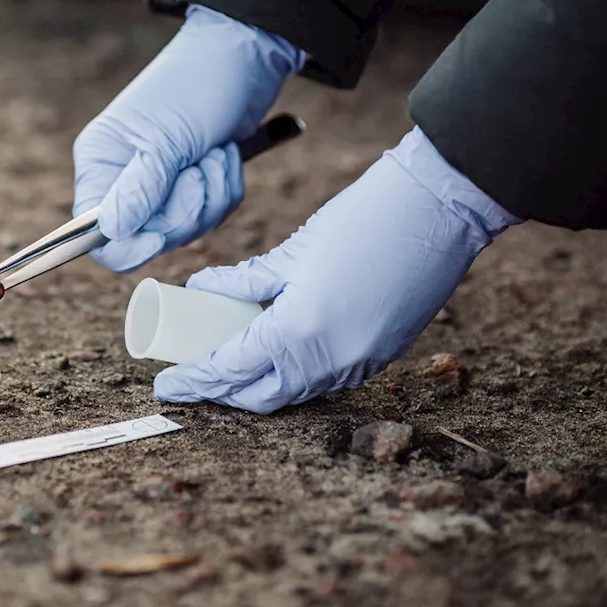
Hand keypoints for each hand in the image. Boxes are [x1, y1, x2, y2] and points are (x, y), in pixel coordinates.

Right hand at [72, 5, 302, 271]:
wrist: (244, 57)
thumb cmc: (195, 85)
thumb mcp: (166, 140)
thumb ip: (138, 190)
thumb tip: (110, 233)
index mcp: (100, 162)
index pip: (91, 231)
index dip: (123, 245)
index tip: (156, 238)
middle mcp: (123, 177)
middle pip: (146, 235)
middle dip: (183, 208)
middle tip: (197, 169)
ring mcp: (160, 184)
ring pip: (184, 228)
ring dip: (210, 193)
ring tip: (214, 152)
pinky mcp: (193, 184)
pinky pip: (210, 214)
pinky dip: (225, 187)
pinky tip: (224, 153)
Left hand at [153, 127, 520, 413]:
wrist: (440, 210)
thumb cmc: (364, 219)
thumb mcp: (293, 250)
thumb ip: (244, 280)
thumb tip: (201, 289)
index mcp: (300, 330)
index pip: (231, 368)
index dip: (195, 380)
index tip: (166, 385)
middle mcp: (330, 358)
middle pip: (260, 396)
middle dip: (222, 392)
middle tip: (192, 377)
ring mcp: (361, 362)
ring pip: (295, 393)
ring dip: (258, 386)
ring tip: (228, 365)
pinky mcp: (381, 356)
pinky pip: (325, 381)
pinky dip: (293, 376)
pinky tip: (276, 357)